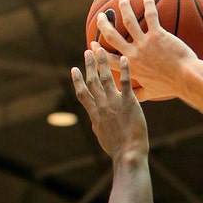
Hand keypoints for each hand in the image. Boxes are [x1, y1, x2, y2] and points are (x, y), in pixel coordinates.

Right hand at [71, 46, 149, 160]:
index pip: (83, 93)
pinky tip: (125, 59)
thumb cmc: (117, 149)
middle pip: (92, 81)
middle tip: (88, 51)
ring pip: (105, 78)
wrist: (128, 153)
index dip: (77, 80)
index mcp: (94, 114)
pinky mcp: (128, 103)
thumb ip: (98, 124)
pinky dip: (124, 70)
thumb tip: (94, 121)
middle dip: (89, 65)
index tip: (74, 69)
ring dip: (102, 62)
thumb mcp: (102, 136)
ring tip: (100, 49)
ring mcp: (114, 103)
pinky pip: (126, 83)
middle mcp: (102, 105)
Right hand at [96, 0, 196, 100]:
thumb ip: (139, 93)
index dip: (98, 51)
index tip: (93, 44)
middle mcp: (134, 53)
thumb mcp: (151, 92)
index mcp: (131, 67)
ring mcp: (145, 43)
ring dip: (124, 7)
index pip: (108, 58)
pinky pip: (151, 16)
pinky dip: (148, 4)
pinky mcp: (158, 35)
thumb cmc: (172, 86)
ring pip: (129, 21)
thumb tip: (131, 96)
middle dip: (104, 24)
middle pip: (112, 35)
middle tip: (101, 16)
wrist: (187, 79)